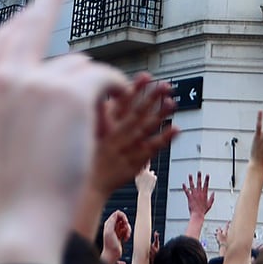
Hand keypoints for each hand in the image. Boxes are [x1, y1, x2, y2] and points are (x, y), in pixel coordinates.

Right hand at [0, 0, 125, 263]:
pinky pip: (101, 76)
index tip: (29, 9)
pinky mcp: (67, 93)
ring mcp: (33, 82)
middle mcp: (2, 78)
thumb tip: (48, 83)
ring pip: (76, 64)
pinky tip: (122, 97)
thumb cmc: (5, 201)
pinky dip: (115, 86)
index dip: (17, 23)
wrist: (13, 225)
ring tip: (92, 122)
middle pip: (30, 24)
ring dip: (91, 85)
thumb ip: (8, 110)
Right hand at [88, 74, 175, 199]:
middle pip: (136, 113)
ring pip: (145, 128)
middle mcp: (117, 135)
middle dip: (151, 98)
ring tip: (172, 103)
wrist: (87, 186)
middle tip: (165, 86)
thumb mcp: (86, 131)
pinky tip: (176, 128)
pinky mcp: (135, 162)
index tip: (146, 76)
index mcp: (105, 126)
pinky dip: (164, 138)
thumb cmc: (87, 157)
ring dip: (160, 115)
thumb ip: (98, 112)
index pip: (121, 103)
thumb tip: (104, 95)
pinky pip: (152, 149)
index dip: (135, 89)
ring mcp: (127, 148)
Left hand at [101, 209, 131, 263]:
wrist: (112, 255)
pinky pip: (126, 231)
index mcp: (109, 223)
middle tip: (126, 230)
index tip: (125, 222)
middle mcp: (112, 226)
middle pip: (123, 219)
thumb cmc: (109, 245)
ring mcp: (117, 231)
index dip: (123, 216)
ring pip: (126, 225)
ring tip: (126, 236)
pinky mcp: (120, 236)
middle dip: (127, 224)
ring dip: (128, 230)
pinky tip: (125, 239)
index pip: (117, 213)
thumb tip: (117, 213)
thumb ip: (112, 221)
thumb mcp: (109, 230)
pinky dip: (128, 234)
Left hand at [182, 173, 214, 219]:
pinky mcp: (190, 197)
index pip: (206, 185)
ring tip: (190, 175)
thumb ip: (212, 198)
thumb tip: (213, 193)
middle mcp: (199, 193)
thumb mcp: (209, 204)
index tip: (207, 174)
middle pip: (199, 183)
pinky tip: (183, 184)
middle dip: (199, 177)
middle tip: (199, 172)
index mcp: (204, 194)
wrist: (197, 214)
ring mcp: (194, 195)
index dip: (207, 179)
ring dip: (191, 180)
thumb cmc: (203, 210)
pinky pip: (187, 191)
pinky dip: (185, 188)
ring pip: (192, 186)